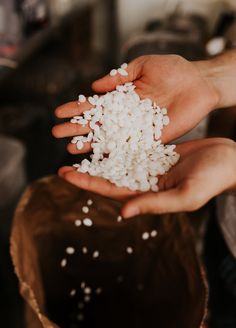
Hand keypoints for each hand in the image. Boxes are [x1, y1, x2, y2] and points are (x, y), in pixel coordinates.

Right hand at [52, 54, 218, 148]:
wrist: (199, 83)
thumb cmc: (173, 70)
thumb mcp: (143, 66)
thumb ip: (120, 76)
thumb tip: (95, 86)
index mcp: (122, 98)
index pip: (95, 105)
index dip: (77, 109)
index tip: (59, 113)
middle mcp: (127, 116)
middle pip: (97, 124)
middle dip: (77, 129)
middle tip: (57, 134)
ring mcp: (137, 130)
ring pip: (110, 139)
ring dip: (91, 144)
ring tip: (71, 149)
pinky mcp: (151, 140)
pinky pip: (130, 149)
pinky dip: (115, 154)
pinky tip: (100, 159)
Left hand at [58, 138, 235, 217]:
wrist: (229, 160)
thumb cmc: (212, 180)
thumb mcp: (185, 195)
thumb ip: (154, 203)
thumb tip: (122, 212)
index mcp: (148, 194)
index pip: (111, 190)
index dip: (87, 182)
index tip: (64, 173)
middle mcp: (145, 180)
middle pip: (109, 174)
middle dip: (86, 169)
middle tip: (63, 159)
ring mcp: (150, 165)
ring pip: (119, 159)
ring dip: (99, 153)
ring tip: (79, 144)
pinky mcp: (157, 151)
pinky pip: (133, 145)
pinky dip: (118, 140)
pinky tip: (105, 133)